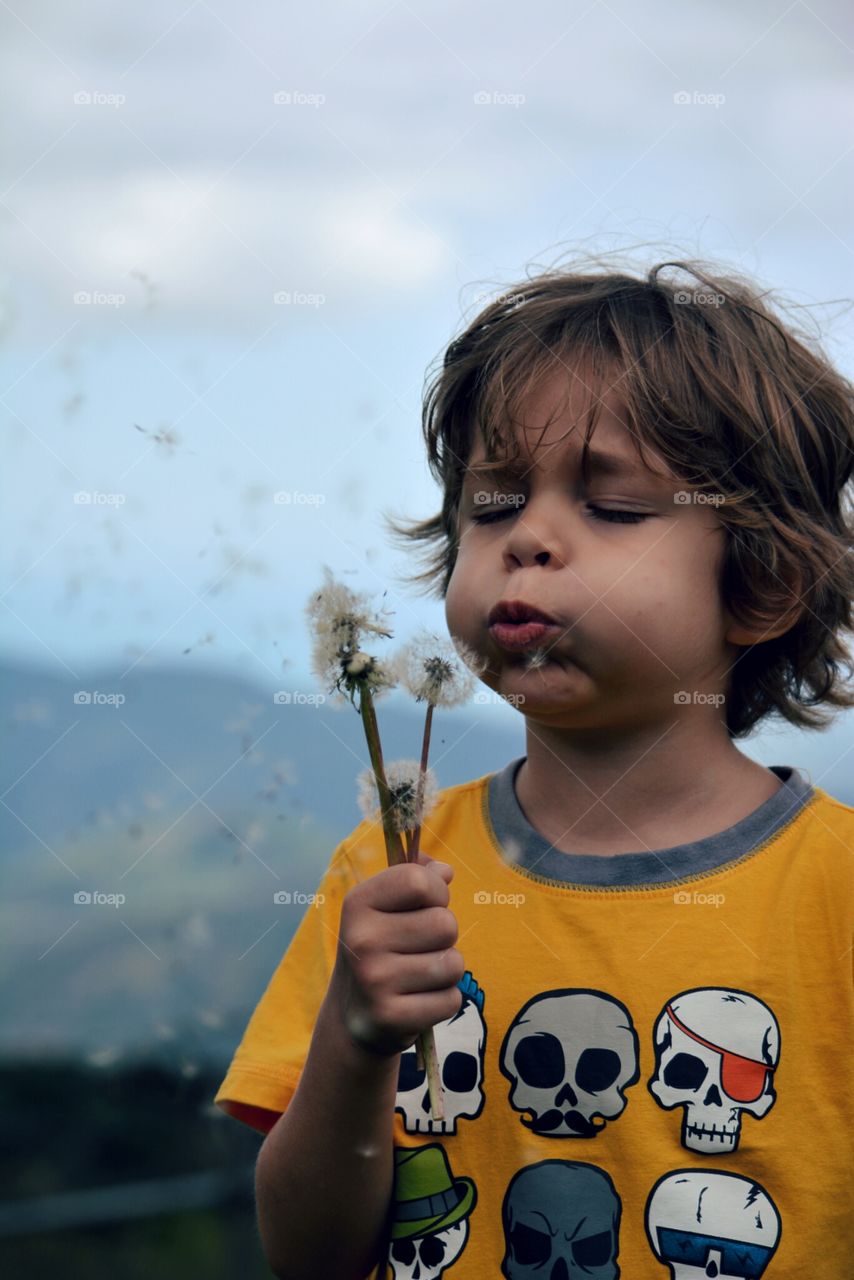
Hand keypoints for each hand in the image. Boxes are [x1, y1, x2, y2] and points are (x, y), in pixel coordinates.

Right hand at [329, 851, 464, 1056]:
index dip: (437, 891)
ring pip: (453, 963)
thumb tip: (444, 870)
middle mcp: (362, 940)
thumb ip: (415, 878)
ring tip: (419, 974)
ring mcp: (374, 981)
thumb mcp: (385, 906)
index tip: (427, 904)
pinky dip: (443, 1000)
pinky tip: (417, 1000)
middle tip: (420, 947)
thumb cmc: (380, 948)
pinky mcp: (391, 1017)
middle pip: (445, 924)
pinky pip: (451, 999)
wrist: (352, 1015)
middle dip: (444, 935)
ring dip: (446, 969)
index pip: (418, 881)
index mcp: (358, 903)